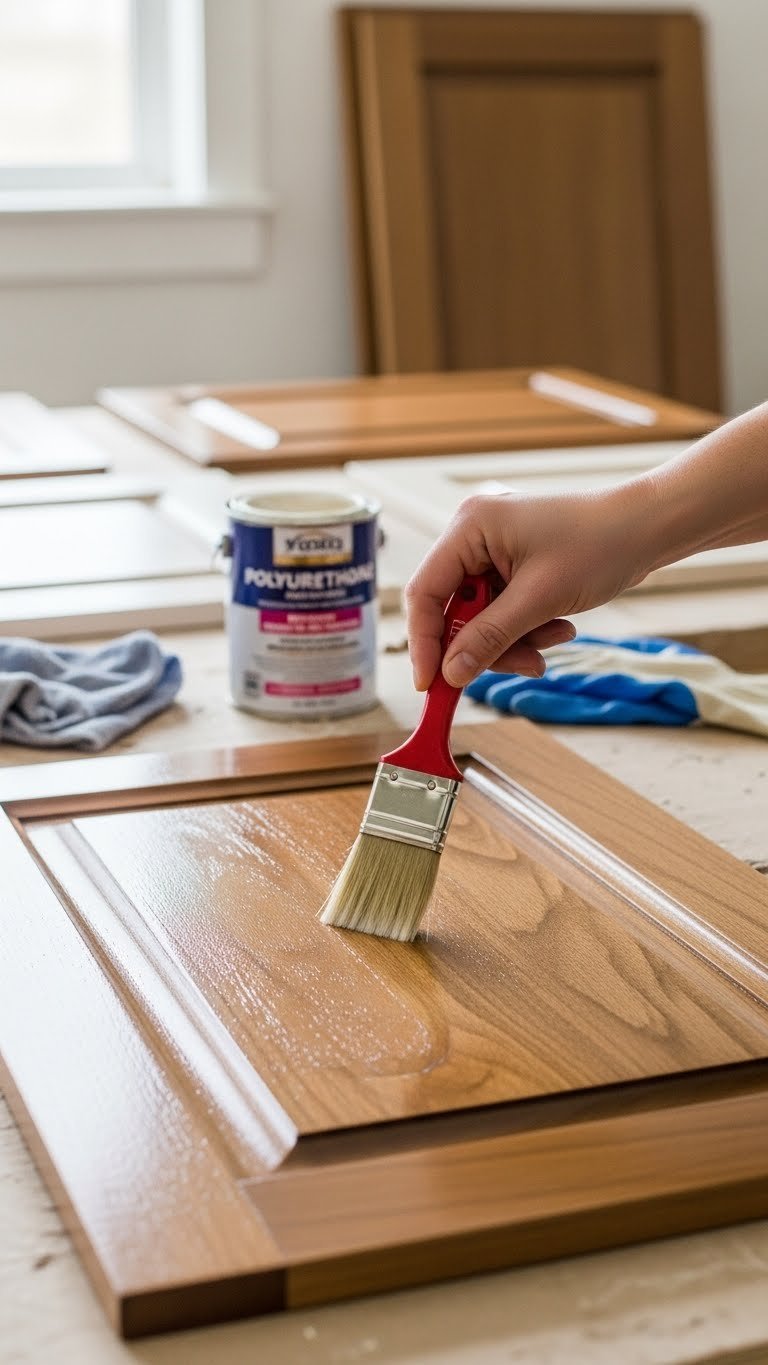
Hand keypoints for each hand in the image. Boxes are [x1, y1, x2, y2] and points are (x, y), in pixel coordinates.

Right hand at [405, 482, 654, 689]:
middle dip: (485, 644)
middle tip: (519, 665)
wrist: (648, 529)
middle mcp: (474, 537)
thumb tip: (450, 673)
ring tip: (552, 640)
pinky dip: (527, 630)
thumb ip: (489, 637)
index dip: (425, 642)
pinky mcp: (514, 569)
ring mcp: (494, 553)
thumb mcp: (540, 599)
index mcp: (470, 528)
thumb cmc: (600, 544)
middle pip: (454, 611)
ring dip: (513, 641)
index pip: (425, 592)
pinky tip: (558, 628)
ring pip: (481, 619)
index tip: (431, 685)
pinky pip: (504, 613)